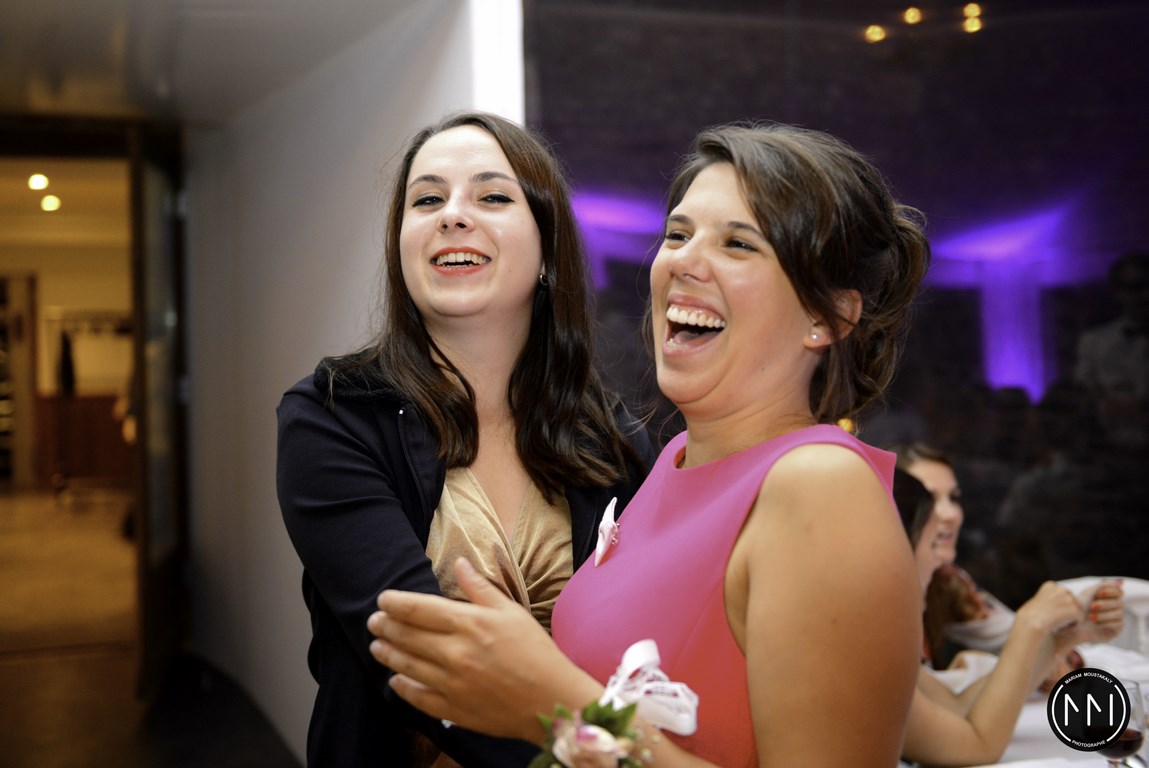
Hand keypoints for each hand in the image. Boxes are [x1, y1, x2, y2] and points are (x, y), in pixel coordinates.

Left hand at [367, 558, 600, 742]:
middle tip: (373, 622)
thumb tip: (460, 563)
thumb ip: (480, 588)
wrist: (551, 700)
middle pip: (407, 636)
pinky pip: (418, 697)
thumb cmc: (536, 652)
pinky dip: (402, 687)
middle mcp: (454, 652)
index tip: (383, 599)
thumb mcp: (511, 611)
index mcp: (469, 623)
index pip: (418, 609)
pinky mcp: (453, 708)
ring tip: (376, 646)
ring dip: (387, 654)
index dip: (395, 603)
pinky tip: (395, 680)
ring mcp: (451, 683)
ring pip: (406, 666)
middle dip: (385, 627)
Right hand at [1016, 581, 1085, 636]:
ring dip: (1070, 619)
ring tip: (1056, 623)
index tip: (1047, 613)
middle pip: (1073, 602)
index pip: (1063, 595)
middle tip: (1053, 620)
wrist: (1029, 625)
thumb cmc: (1028, 618)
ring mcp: (1069, 599)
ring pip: (1078, 611)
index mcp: (1050, 586)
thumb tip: (1057, 604)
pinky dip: (1072, 626)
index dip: (1057, 606)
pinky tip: (1060, 626)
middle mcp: (1061, 589)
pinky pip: (1080, 619)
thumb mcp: (1035, 604)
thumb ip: (1047, 600)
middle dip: (1067, 611)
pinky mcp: (1075, 610)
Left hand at [1063, 579, 1124, 645]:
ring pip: (1119, 613)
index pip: (1119, 592)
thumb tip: (1120, 581)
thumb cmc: (1077, 608)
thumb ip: (1102, 586)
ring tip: (1090, 616)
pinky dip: (1106, 622)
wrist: (1071, 626)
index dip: (1111, 592)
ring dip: (1104, 614)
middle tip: (1092, 606)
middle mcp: (1115, 607)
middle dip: (1105, 604)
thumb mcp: (1088, 594)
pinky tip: (1095, 623)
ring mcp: (1117, 619)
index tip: (1099, 593)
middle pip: (1120, 603)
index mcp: (1109, 597)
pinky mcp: (1116, 629)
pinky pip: (1118, 624)